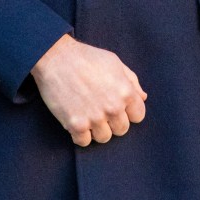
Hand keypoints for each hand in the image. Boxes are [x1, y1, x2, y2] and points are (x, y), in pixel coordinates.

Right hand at [31, 34, 146, 146]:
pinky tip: (77, 120)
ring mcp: (94, 117)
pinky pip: (84, 142)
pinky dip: (80, 134)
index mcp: (125, 91)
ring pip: (104, 138)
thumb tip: (143, 97)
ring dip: (97, 129)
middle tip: (101, 110)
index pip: (138, 115)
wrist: (56, 58)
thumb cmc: (87, 57)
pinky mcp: (75, 124)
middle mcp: (113, 107)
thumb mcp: (115, 63)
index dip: (129, 112)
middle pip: (122, 129)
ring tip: (89, 115)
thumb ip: (132, 81)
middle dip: (113, 121)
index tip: (119, 107)